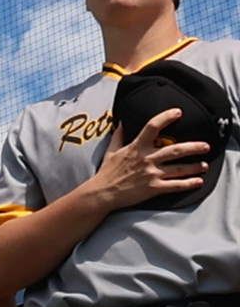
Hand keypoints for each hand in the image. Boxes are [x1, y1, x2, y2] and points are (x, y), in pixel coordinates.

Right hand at [94, 109, 210, 208]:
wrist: (101, 194)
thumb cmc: (105, 174)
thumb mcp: (110, 152)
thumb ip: (118, 137)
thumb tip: (121, 124)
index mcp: (137, 148)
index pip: (153, 127)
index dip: (166, 117)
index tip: (178, 113)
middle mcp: (147, 159)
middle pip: (176, 149)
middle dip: (194, 147)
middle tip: (206, 146)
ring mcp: (151, 174)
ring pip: (179, 168)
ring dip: (195, 166)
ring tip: (205, 165)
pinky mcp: (153, 188)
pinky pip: (175, 185)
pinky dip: (189, 183)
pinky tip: (198, 181)